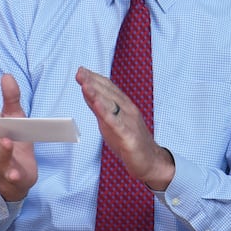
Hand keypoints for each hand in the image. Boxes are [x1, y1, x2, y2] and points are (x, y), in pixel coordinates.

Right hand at [0, 73, 36, 202]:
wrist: (17, 177)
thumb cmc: (14, 145)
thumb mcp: (15, 120)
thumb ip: (11, 100)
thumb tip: (7, 76)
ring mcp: (3, 164)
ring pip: (0, 157)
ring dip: (2, 150)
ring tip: (6, 142)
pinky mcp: (15, 176)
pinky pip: (12, 176)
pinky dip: (12, 175)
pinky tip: (14, 174)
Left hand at [75, 67, 173, 190]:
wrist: (150, 160)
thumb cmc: (129, 139)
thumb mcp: (110, 120)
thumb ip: (100, 107)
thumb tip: (87, 91)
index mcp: (124, 105)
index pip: (108, 88)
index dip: (94, 78)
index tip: (81, 70)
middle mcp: (127, 110)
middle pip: (108, 94)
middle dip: (92, 82)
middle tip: (80, 72)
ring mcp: (128, 123)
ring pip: (111, 105)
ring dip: (97, 94)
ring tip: (85, 84)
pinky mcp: (128, 136)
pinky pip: (116, 123)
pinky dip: (106, 113)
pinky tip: (97, 105)